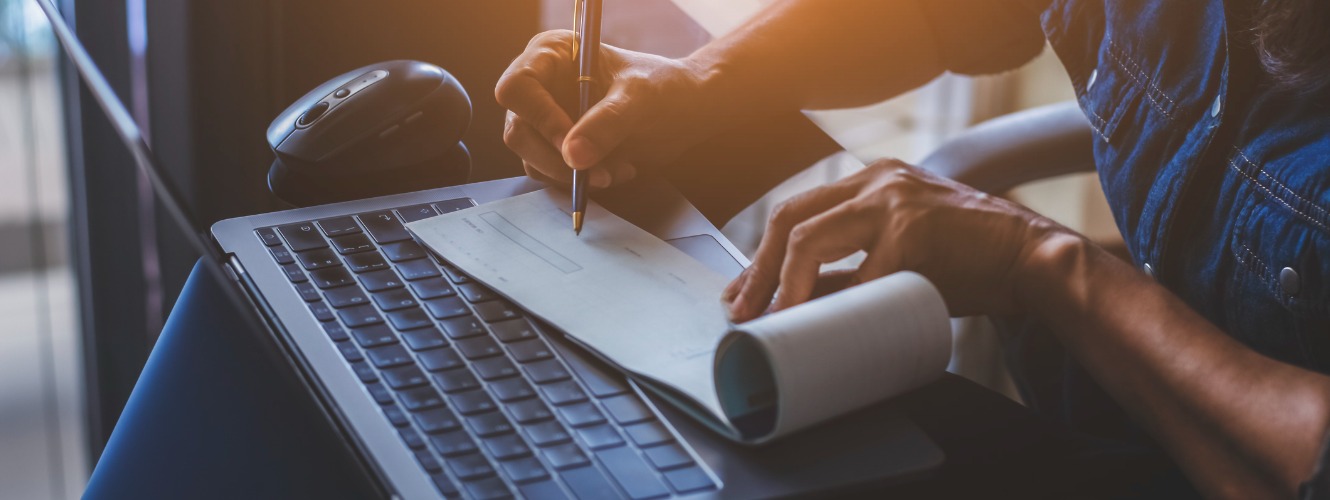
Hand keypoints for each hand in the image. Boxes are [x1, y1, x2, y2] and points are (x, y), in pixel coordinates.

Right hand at [495, 30, 727, 187]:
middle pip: (519, 131)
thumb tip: (572, 156)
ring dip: (573, 175)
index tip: (571, 143)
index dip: (539, 118)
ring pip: (533, 159)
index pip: (518, 87)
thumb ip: (607, 123)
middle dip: (556, 158)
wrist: (686, 111)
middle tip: (596, 173)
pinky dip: (583, 181)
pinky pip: (554, 174)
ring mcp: (547, 120)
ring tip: (617, 170)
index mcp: (552, 55)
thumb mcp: (640, 99)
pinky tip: (617, 170)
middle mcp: (541, 87)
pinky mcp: (559, 148)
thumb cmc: (664, 88)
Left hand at [722, 159, 1072, 321]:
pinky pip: (854, 275)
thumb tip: (799, 303)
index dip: (761, 258)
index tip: (744, 294)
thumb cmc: (970, 262)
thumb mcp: (902, 255)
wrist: (1034, 259)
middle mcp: (877, 181)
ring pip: (807, 237)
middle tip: (743, 312)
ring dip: (781, 285)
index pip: (796, 212)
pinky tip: (822, 328)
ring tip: (771, 320)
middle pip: (788, 218)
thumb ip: (855, 267)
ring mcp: (892, 200)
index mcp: (872, 183)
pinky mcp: (911, 229)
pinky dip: (832, 305)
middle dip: (757, 271)